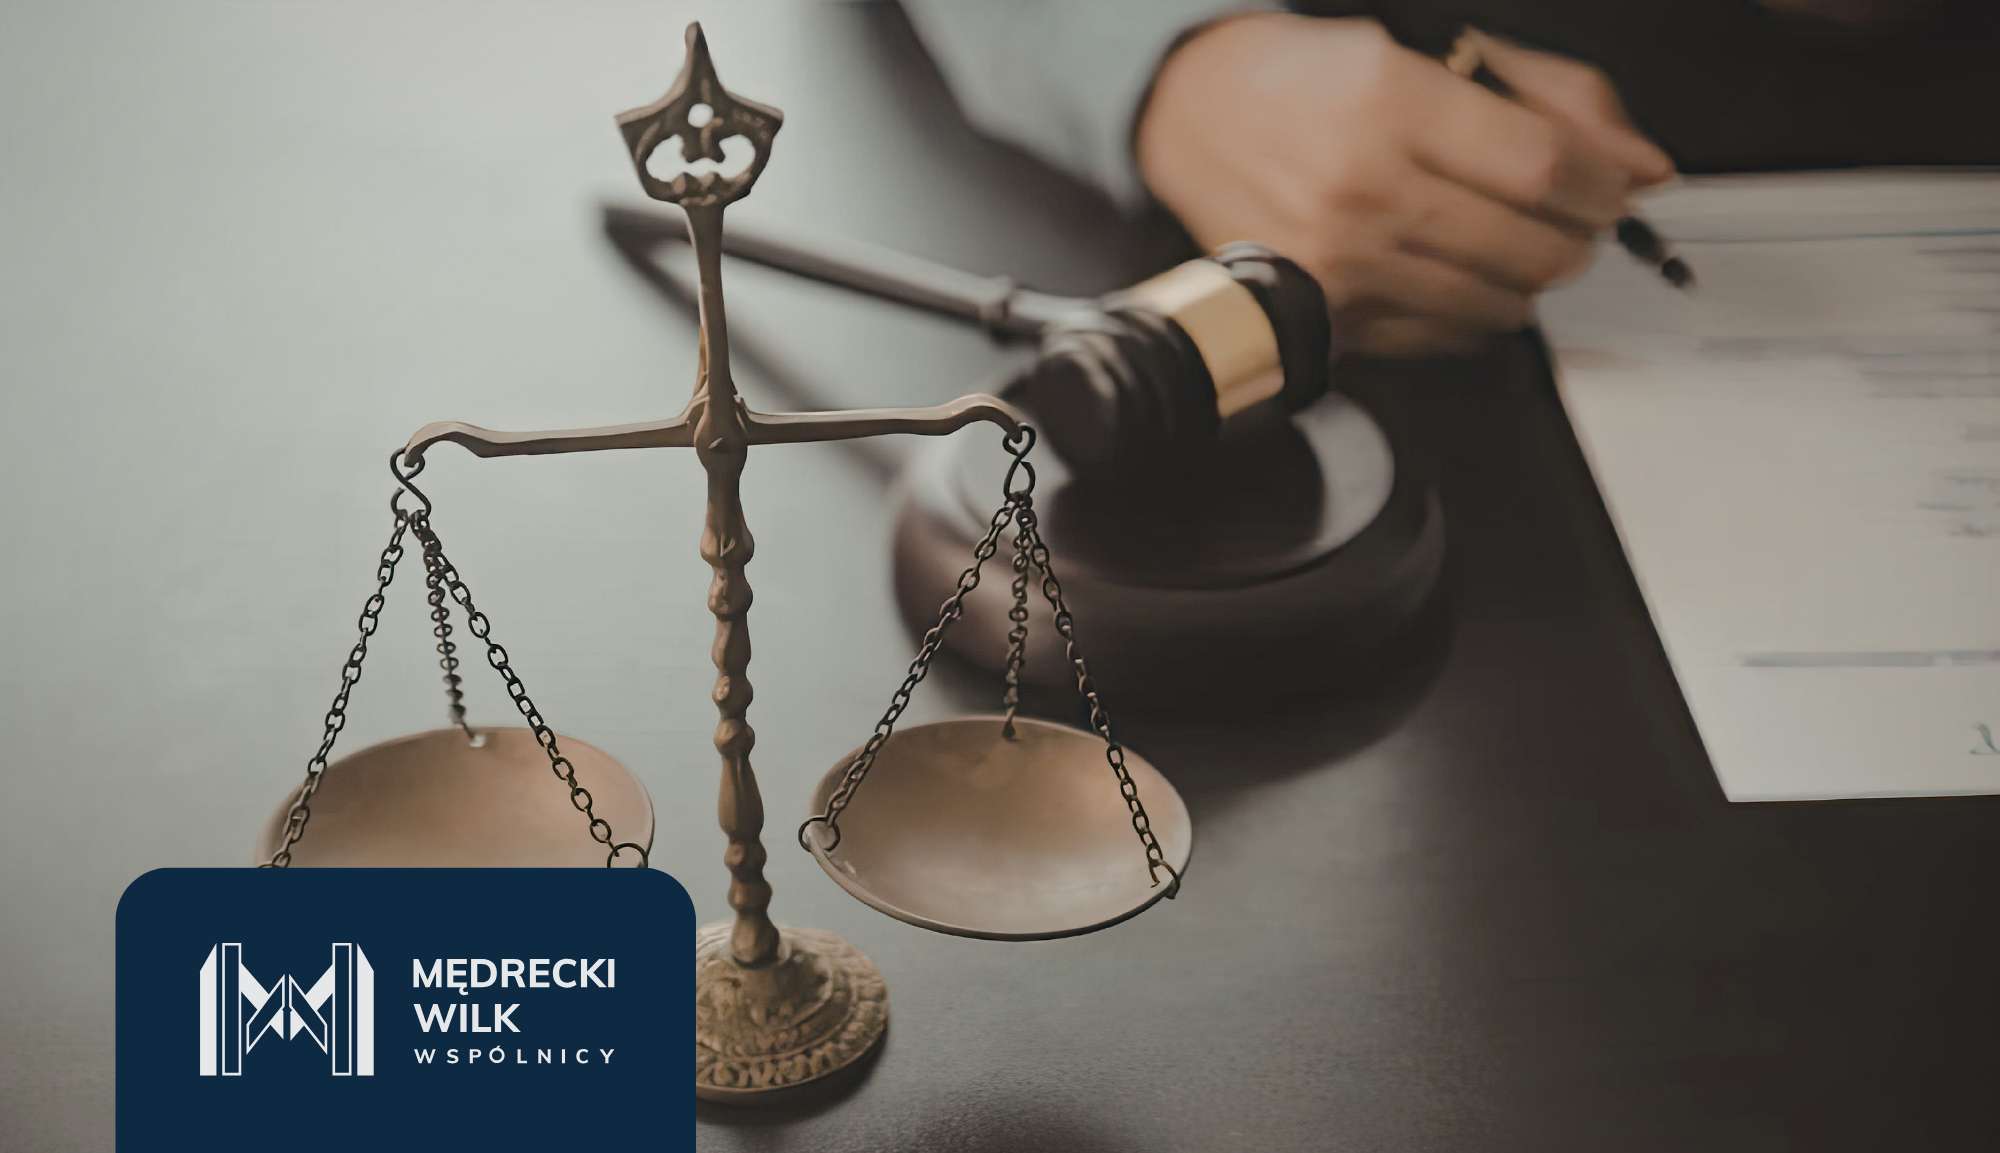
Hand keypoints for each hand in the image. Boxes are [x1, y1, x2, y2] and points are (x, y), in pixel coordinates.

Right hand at [1136, 16, 1673, 355]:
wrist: (1192, 118)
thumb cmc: (1309, 78)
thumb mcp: (1428, 47)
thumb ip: (1550, 96)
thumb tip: (1644, 166)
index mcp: (1390, 105)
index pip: (1545, 168)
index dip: (1603, 186)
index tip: (1611, 187)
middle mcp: (1361, 191)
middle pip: (1534, 247)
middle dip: (1577, 237)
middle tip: (1568, 216)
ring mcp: (1339, 264)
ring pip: (1499, 304)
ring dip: (1529, 279)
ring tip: (1510, 241)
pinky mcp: (1326, 315)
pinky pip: (1444, 340)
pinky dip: (1474, 315)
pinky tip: (1459, 274)